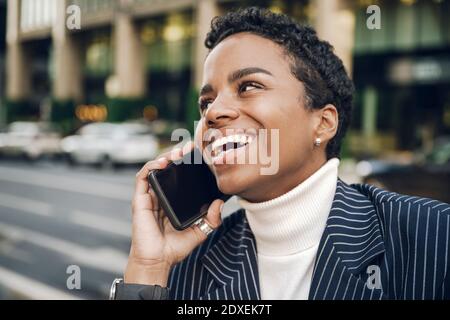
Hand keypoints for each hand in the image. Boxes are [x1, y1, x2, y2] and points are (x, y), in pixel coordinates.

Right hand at [124, 142, 223, 285]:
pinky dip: (152, 166)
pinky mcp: (140, 199)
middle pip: (167, 168)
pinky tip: (163, 163)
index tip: (198, 154)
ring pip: (155, 168)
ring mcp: (150, 196)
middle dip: (177, 154)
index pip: (179, 176)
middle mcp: (161, 195)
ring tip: (178, 153)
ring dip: (165, 156)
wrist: (158, 260)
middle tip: (189, 148)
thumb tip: (220, 203)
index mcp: (173, 200)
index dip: (187, 163)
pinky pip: (143, 177)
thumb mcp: (200, 231)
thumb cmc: (175, 248)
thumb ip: (212, 219)